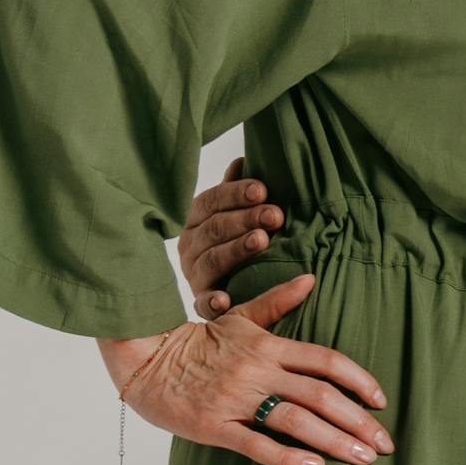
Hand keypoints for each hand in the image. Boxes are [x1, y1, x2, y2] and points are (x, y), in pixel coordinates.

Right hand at [101, 274, 393, 464]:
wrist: (142, 359)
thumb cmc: (197, 341)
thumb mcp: (240, 317)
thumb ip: (278, 302)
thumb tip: (310, 279)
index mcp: (268, 346)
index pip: (326, 361)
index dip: (359, 381)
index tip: (382, 401)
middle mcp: (257, 371)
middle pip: (320, 395)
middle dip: (358, 421)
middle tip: (386, 443)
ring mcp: (236, 399)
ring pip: (296, 420)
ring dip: (335, 441)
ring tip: (363, 458)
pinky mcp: (213, 426)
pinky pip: (255, 443)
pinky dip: (287, 456)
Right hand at [179, 157, 281, 315]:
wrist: (223, 287)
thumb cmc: (232, 240)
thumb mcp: (232, 214)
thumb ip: (236, 192)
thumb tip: (242, 160)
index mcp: (196, 220)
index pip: (210, 201)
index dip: (234, 194)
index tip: (262, 189)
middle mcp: (190, 246)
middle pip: (214, 228)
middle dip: (246, 219)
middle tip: (275, 215)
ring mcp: (194, 274)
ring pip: (212, 259)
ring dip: (237, 250)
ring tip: (262, 240)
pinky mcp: (202, 302)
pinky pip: (203, 304)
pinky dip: (212, 302)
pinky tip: (224, 299)